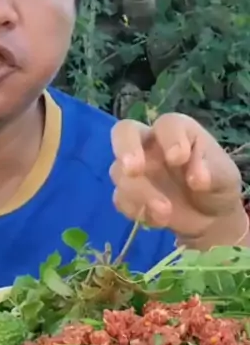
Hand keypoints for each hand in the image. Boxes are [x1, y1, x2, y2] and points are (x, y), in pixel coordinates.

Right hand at [110, 113, 245, 245]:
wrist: (209, 216)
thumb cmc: (216, 183)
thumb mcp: (225, 176)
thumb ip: (212, 171)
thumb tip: (196, 178)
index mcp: (177, 132)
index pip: (167, 125)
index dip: (170, 139)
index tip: (179, 159)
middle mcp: (150, 145)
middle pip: (124, 132)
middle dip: (125, 149)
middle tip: (133, 170)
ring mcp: (137, 169)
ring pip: (119, 172)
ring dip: (139, 192)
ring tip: (166, 212)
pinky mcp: (129, 194)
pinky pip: (120, 199)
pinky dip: (137, 210)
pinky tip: (159, 220)